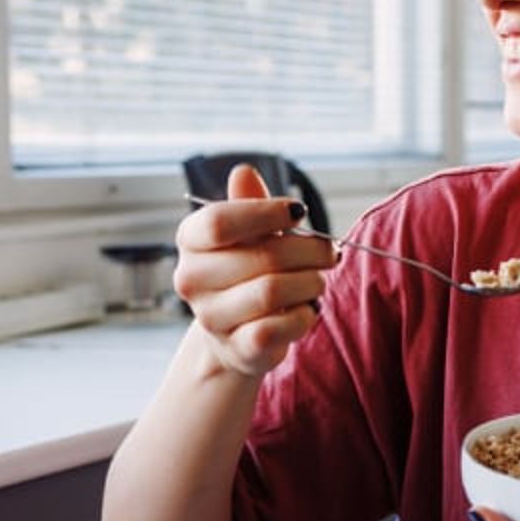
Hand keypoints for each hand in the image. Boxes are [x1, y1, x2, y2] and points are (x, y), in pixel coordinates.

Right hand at [174, 164, 335, 377]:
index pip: (219, 221)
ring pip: (273, 291)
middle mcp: (191, 280)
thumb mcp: (250, 233)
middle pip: (261, 256)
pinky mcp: (238, 348)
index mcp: (190, 241)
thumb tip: (243, 172)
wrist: (237, 336)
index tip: (299, 212)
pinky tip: (306, 309)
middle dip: (308, 251)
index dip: (266, 212)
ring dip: (311, 283)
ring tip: (317, 280)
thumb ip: (249, 204)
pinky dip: (306, 315)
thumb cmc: (249, 273)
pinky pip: (281, 326)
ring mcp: (211, 318)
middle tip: (329, 253)